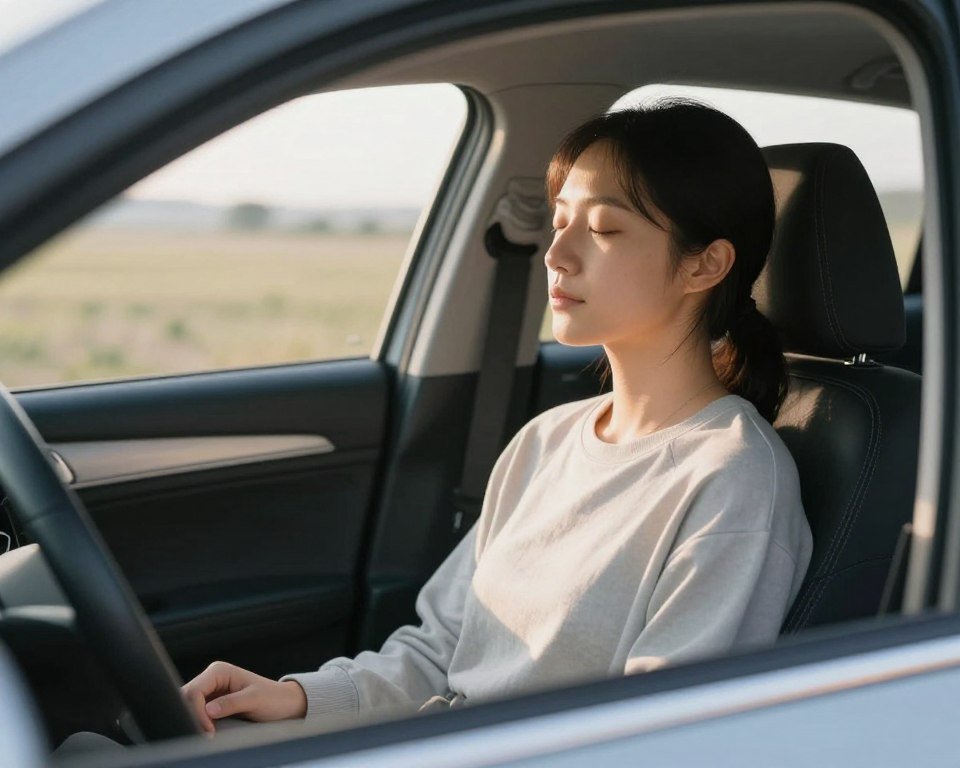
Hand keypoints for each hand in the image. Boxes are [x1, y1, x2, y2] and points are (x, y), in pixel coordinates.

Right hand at [181, 660, 306, 732]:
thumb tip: (208, 710)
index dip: (197, 712)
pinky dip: (197, 723)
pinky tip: (206, 732)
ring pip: (188, 707)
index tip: (209, 731)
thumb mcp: (254, 700)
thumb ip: (231, 703)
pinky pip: (195, 713)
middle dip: (192, 717)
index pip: (194, 691)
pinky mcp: (211, 703)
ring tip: (206, 735)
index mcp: (219, 671)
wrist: (284, 704)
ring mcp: (210, 691)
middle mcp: (212, 678)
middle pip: (186, 698)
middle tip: (205, 736)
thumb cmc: (272, 698)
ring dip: (193, 721)